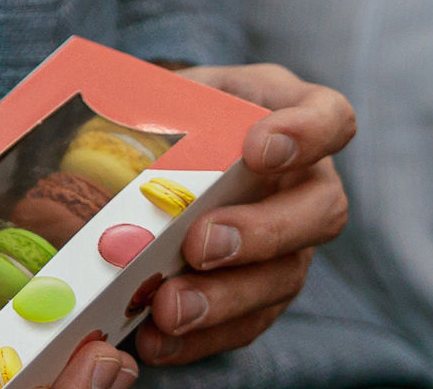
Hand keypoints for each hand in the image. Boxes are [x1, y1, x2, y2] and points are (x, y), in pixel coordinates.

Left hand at [130, 65, 356, 367]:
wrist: (160, 143)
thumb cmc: (170, 111)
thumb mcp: (166, 92)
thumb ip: (155, 106)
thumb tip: (99, 129)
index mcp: (289, 114)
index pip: (332, 119)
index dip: (308, 135)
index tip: (258, 149)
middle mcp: (305, 182)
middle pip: (321, 211)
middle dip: (262, 233)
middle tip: (201, 245)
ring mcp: (292, 242)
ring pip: (284, 278)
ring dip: (226, 299)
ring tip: (170, 308)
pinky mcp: (262, 292)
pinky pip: (246, 323)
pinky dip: (202, 337)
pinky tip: (159, 339)